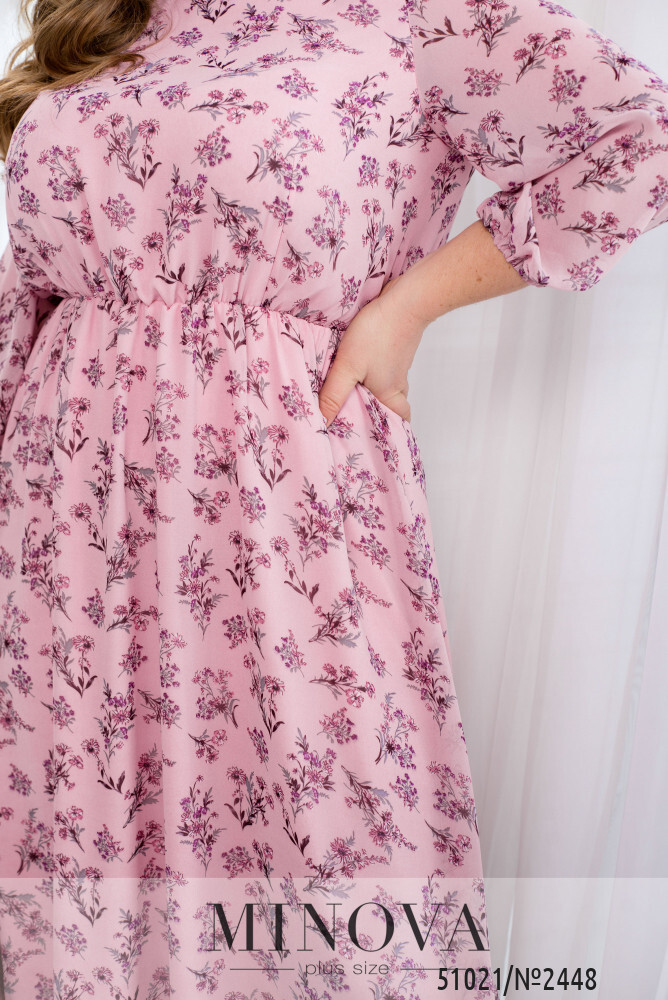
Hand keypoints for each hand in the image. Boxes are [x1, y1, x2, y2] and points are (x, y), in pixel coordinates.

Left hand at [318, 275, 426, 427]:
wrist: (406, 300)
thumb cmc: (378, 334)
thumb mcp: (348, 367)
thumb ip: (333, 395)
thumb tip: (322, 422)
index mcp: (390, 397)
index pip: (396, 426)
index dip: (386, 435)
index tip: (372, 442)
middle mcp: (398, 385)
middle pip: (390, 409)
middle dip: (374, 416)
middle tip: (354, 421)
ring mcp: (398, 368)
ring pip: (385, 390)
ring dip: (370, 394)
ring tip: (348, 397)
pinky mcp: (394, 351)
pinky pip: (383, 372)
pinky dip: (371, 376)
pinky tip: (356, 370)